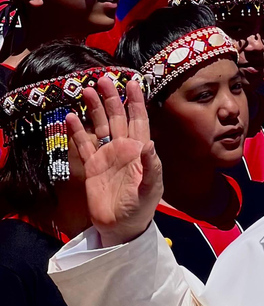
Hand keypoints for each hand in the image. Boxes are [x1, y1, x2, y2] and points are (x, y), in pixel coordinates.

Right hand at [66, 77, 162, 246]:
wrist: (122, 226)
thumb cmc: (141, 207)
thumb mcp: (151, 188)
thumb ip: (150, 166)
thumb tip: (149, 144)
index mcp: (140, 150)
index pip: (139, 120)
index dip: (136, 102)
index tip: (133, 82)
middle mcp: (124, 148)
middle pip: (118, 117)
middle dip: (112, 98)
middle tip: (103, 79)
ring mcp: (107, 155)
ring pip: (101, 126)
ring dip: (94, 109)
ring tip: (86, 91)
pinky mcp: (92, 166)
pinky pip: (84, 144)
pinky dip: (78, 130)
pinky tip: (71, 116)